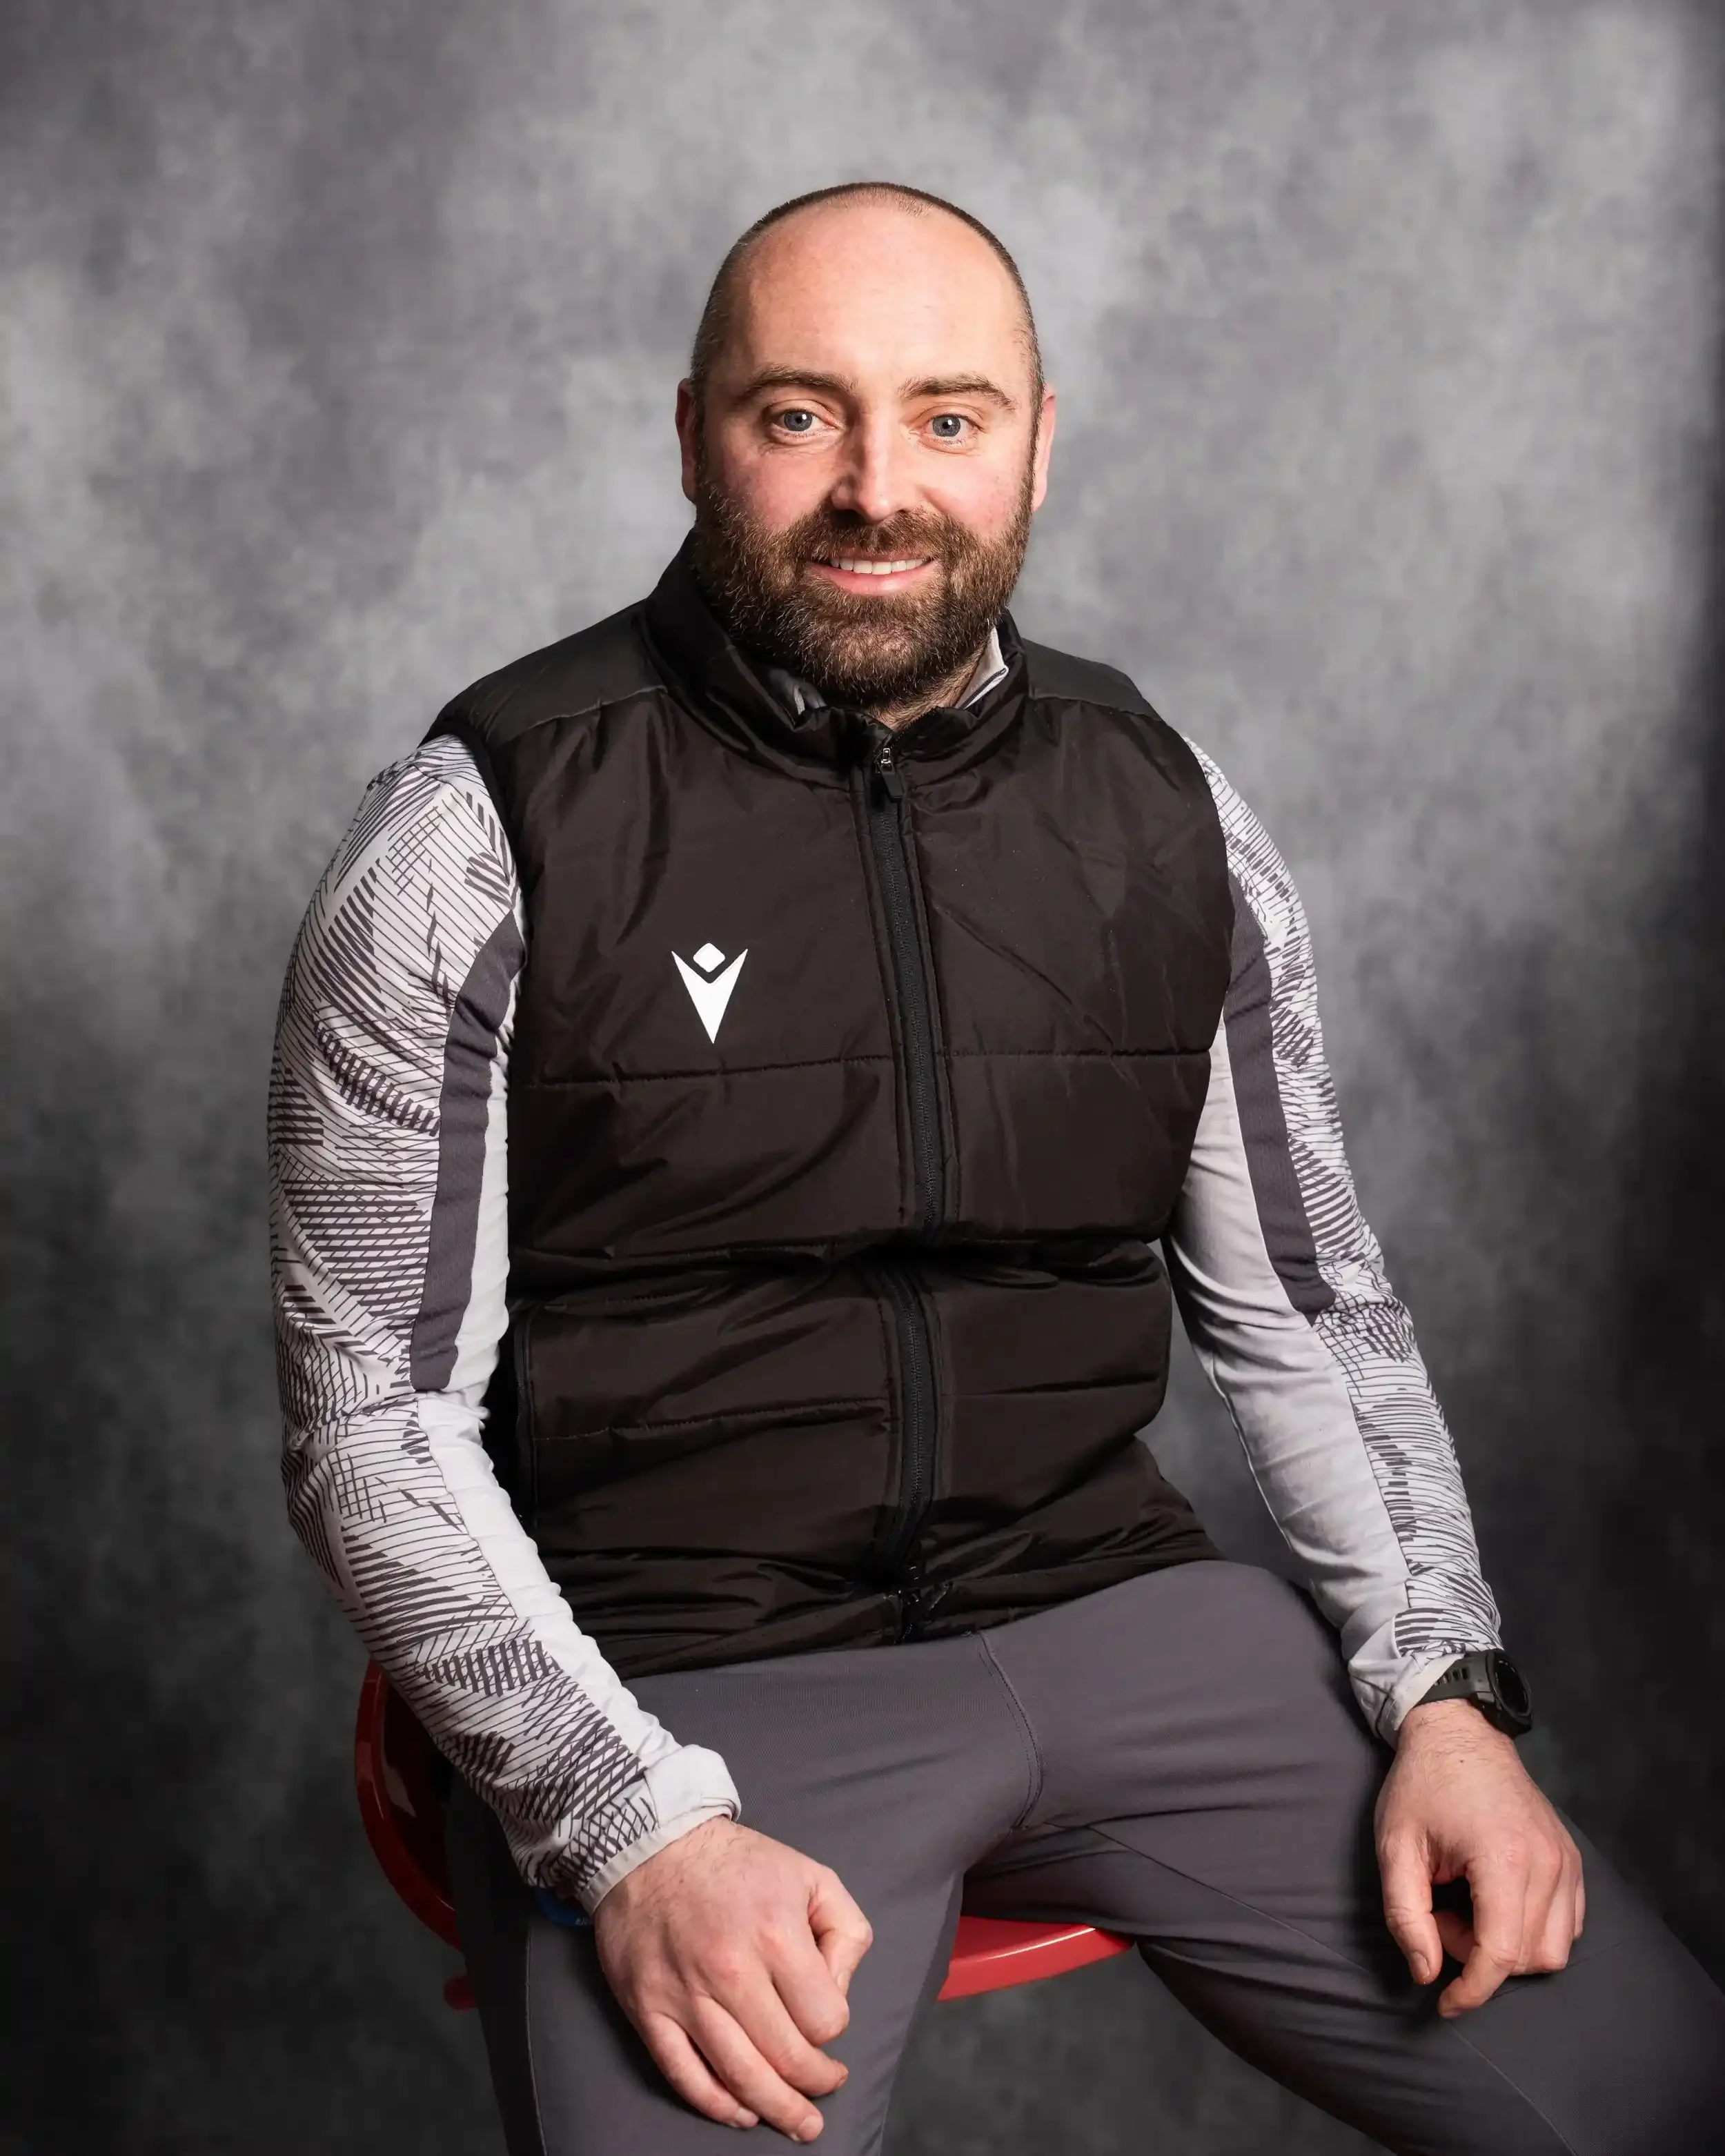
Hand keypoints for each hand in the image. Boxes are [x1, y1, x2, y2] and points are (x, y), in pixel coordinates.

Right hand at [592, 1816, 873, 2141]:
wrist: (651, 1844)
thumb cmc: (739, 1864)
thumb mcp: (813, 1876)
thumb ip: (846, 1933)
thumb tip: (839, 1992)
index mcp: (776, 1934)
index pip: (824, 2019)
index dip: (833, 2029)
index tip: (828, 2023)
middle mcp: (730, 1970)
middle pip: (786, 2058)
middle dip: (815, 2084)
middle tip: (826, 2089)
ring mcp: (685, 1996)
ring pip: (739, 2078)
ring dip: (775, 2110)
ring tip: (798, 2122)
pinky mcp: (649, 2010)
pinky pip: (685, 2076)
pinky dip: (717, 2105)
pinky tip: (741, 2113)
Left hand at [1376, 1697, 1584, 2017]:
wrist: (1459, 1732)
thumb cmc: (1421, 1785)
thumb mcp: (1395, 1845)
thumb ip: (1405, 1914)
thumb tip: (1427, 1973)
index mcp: (1504, 1858)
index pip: (1500, 1953)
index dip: (1472, 1991)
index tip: (1444, 2004)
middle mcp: (1548, 1863)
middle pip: (1527, 1957)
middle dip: (1478, 1956)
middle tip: (1440, 1913)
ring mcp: (1567, 1862)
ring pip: (1553, 1950)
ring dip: (1507, 1948)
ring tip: (1465, 1906)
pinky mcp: (1572, 1862)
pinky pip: (1566, 1926)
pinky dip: (1531, 1932)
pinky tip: (1493, 1903)